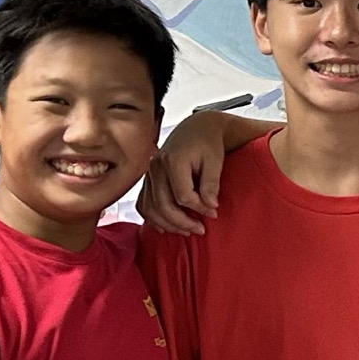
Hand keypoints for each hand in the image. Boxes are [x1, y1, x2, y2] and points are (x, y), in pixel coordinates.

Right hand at [138, 107, 254, 233]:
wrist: (196, 128)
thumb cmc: (207, 143)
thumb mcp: (215, 161)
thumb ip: (211, 183)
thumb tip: (210, 206)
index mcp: (172, 160)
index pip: (182, 196)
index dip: (199, 208)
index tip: (213, 212)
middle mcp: (156, 167)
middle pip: (163, 205)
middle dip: (182, 222)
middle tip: (200, 230)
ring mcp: (148, 173)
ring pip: (150, 208)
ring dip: (168, 224)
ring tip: (186, 231)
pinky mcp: (147, 179)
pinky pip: (143, 203)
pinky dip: (152, 218)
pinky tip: (165, 227)